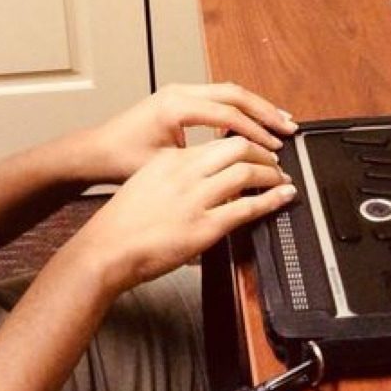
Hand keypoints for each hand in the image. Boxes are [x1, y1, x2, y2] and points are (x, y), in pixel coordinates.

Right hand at [67, 135, 295, 295]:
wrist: (106, 248)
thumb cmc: (120, 222)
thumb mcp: (144, 183)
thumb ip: (172, 175)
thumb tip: (199, 177)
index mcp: (169, 160)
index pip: (216, 142)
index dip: (242, 144)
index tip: (252, 151)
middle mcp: (184, 173)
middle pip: (236, 147)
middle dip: (262, 152)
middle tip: (274, 159)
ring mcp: (195, 199)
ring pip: (247, 172)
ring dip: (272, 173)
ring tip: (281, 178)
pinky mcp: (205, 226)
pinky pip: (248, 207)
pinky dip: (272, 199)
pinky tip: (283, 197)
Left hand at [84, 82, 297, 182]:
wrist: (96, 150)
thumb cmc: (122, 159)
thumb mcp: (165, 166)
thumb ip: (201, 163)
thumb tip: (236, 169)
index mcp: (175, 106)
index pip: (227, 114)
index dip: (255, 132)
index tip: (274, 148)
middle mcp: (178, 92)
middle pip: (233, 94)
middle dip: (264, 111)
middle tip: (289, 127)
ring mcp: (178, 92)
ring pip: (226, 91)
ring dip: (254, 107)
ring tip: (280, 122)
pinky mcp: (177, 98)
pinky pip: (216, 96)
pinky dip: (238, 107)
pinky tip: (253, 121)